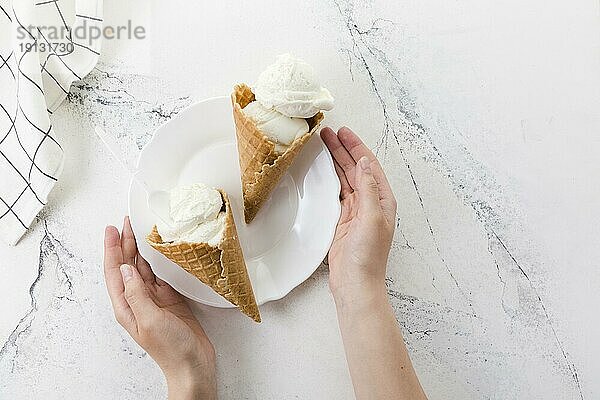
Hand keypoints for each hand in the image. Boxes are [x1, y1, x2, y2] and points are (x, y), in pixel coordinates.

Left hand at [104, 217, 216, 399]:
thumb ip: (137, 294)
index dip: (112, 250)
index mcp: (127, 306)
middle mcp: (138, 300)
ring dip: (140, 249)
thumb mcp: (150, 320)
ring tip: (139, 230)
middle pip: (127, 266)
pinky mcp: (170, 299)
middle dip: (124, 244)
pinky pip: (161, 275)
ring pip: (143, 268)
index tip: (112, 230)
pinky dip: (158, 260)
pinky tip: (158, 250)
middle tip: (126, 222)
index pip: (115, 272)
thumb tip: (126, 268)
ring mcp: (154, 299)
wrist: (192, 364)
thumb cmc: (171, 349)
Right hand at [320, 127, 396, 305]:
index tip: (343, 132)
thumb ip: (368, 188)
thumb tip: (364, 162)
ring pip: (345, 179)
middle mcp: (371, 203)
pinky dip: (329, 179)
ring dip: (335, 161)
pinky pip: (336, 193)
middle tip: (327, 133)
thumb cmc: (368, 256)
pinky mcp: (342, 221)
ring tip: (322, 145)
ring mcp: (356, 212)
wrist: (355, 284)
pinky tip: (322, 170)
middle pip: (355, 169)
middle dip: (343, 149)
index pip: (369, 165)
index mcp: (383, 200)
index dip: (356, 146)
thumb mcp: (371, 218)